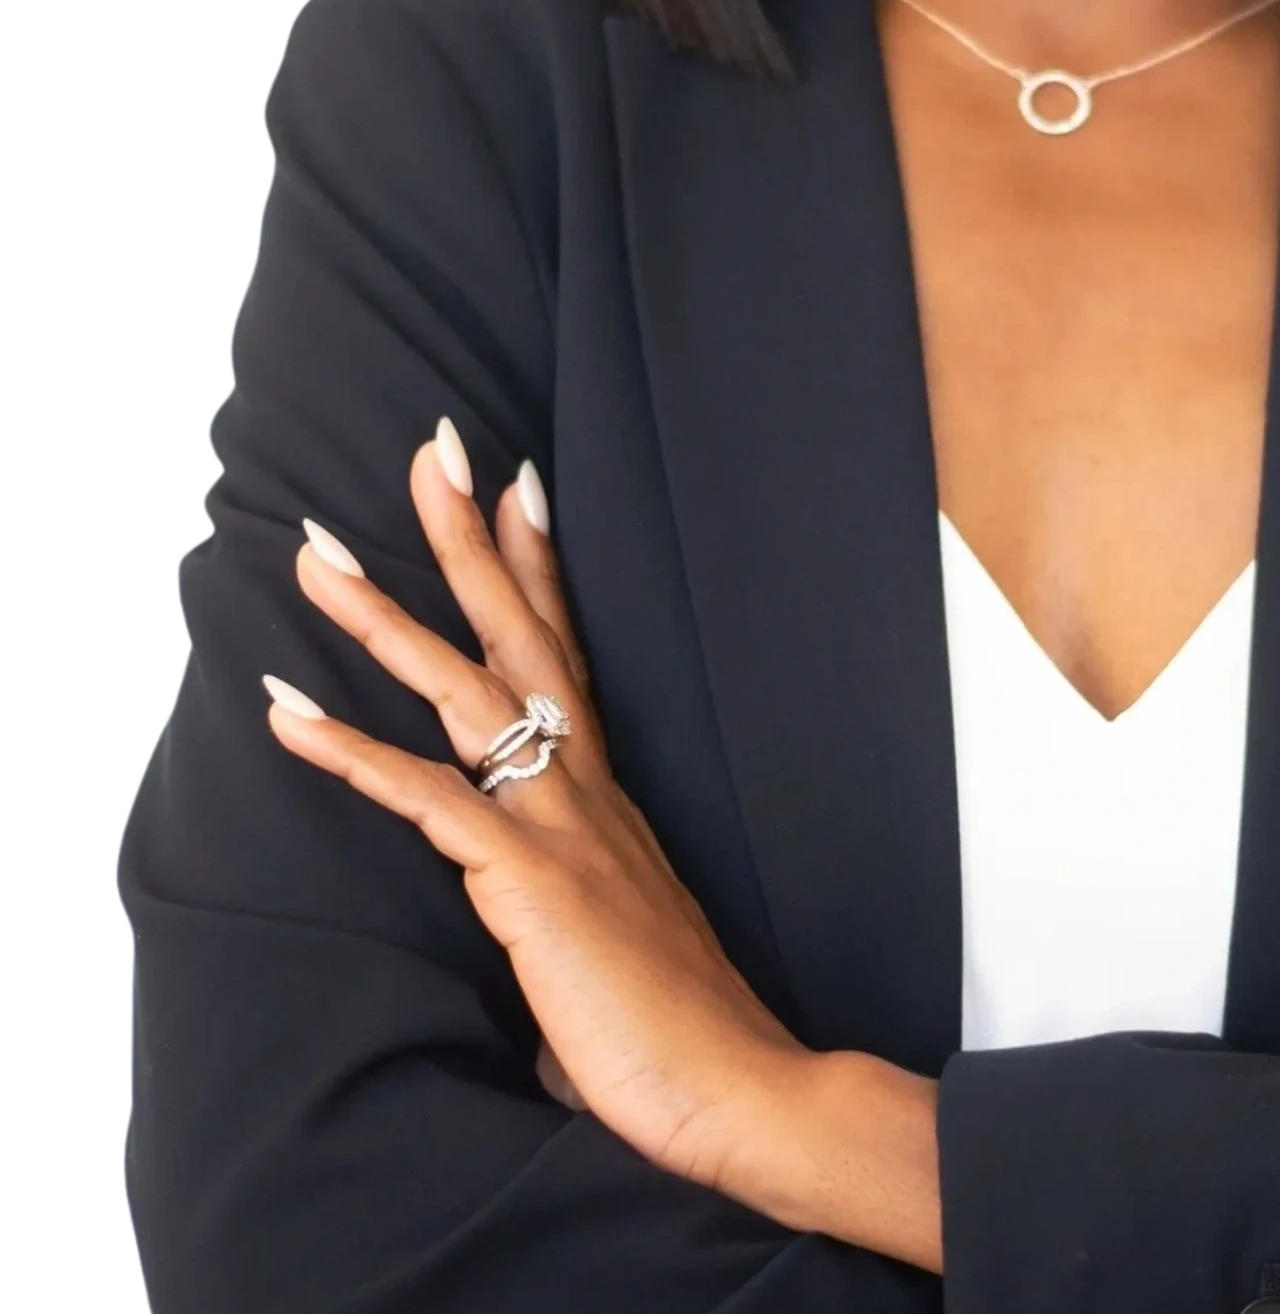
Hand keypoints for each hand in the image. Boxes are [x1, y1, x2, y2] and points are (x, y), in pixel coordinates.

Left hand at [262, 422, 822, 1217]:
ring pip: (463, 688)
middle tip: (432, 448)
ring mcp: (559, 824)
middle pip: (519, 633)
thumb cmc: (670, 1035)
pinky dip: (349, 749)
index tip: (517, 480)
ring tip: (317, 554)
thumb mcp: (606, 951)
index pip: (567, 651)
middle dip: (467, 537)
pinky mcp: (528, 878)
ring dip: (382, 615)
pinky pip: (426, 796)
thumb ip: (558, 926)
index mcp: (604, 797)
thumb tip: (533, 963)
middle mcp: (585, 788)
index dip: (539, 563)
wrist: (737, 1086)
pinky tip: (285, 711)